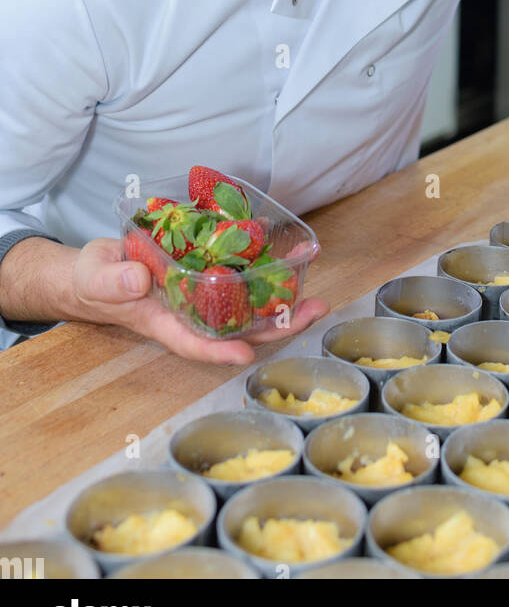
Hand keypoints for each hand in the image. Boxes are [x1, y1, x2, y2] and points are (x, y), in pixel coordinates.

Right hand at [71, 238, 329, 365]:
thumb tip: (139, 279)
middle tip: (313, 311)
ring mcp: (200, 295)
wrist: (97, 268)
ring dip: (280, 300)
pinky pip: (237, 275)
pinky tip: (281, 251)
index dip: (219, 351)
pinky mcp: (204, 274)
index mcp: (162, 321)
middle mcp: (189, 313)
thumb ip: (113, 281)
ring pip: (246, 305)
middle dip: (276, 326)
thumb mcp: (95, 277)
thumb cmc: (93, 279)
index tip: (246, 354)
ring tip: (316, 294)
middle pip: (237, 328)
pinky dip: (259, 265)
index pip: (193, 342)